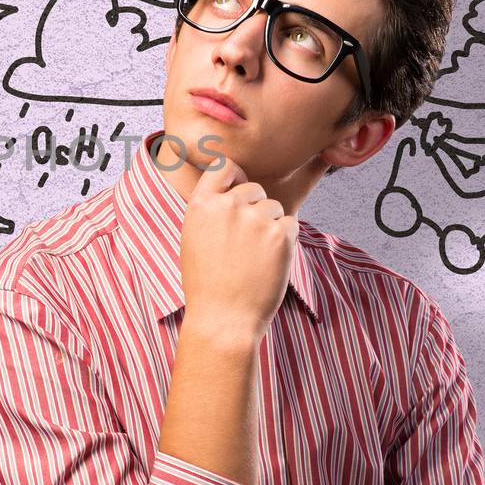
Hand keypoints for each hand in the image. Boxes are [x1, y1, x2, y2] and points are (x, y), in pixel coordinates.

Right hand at [179, 153, 298, 336]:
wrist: (223, 319)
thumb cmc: (207, 284)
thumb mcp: (193, 238)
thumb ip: (210, 210)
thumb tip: (233, 189)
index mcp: (201, 205)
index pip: (223, 166)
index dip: (235, 177)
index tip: (238, 191)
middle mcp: (228, 206)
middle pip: (254, 189)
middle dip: (255, 209)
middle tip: (246, 243)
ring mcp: (255, 218)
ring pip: (275, 208)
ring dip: (271, 226)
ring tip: (256, 257)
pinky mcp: (280, 234)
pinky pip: (291, 224)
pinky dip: (285, 241)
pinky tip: (269, 262)